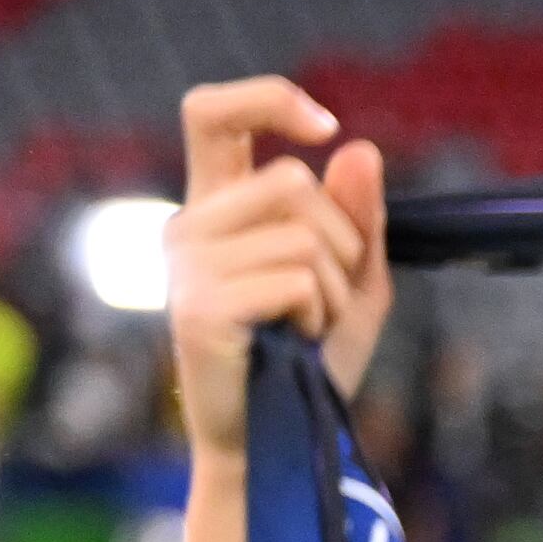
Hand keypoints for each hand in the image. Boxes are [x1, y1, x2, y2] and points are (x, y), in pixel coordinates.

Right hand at [169, 78, 387, 456]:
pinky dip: (318, 315)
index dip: (268, 99)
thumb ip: (359, 218)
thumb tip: (357, 148)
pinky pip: (295, 280)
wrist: (279, 442)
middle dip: (342, 244)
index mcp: (216, 207)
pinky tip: (292, 344)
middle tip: (322, 303)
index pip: (212, 113)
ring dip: (332, 290)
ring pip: (303, 234)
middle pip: (295, 182)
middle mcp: (187, 224)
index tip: (324, 124)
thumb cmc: (309, 363)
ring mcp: (184, 263)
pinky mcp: (197, 304)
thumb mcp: (352, 283)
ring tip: (303, 329)